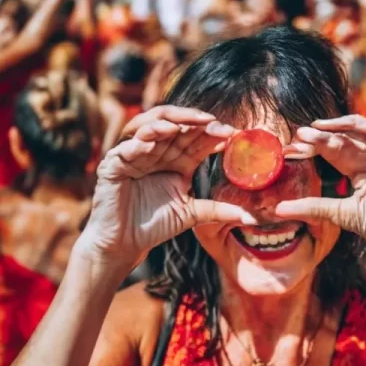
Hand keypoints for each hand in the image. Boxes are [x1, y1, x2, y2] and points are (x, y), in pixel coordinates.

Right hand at [77, 106, 255, 268]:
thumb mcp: (193, 214)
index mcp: (178, 159)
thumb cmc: (156, 226)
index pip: (197, 138)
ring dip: (167, 122)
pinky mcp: (114, 164)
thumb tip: (252, 218)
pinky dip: (139, 142)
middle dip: (194, 121)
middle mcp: (157, 151)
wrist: (125, 243)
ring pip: (150, 126)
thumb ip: (219, 210)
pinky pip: (126, 148)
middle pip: (176, 125)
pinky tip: (153, 140)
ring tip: (183, 124)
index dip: (214, 132)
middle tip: (214, 123)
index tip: (234, 134)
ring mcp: (135, 154)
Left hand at [276, 115, 365, 269]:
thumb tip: (278, 209)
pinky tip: (343, 128)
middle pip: (348, 140)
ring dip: (339, 130)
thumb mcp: (343, 215)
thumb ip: (314, 207)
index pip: (337, 151)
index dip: (316, 147)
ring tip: (314, 130)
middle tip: (299, 134)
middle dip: (323, 136)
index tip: (291, 147)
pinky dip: (364, 130)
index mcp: (364, 170)